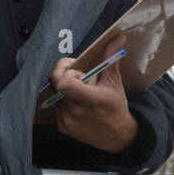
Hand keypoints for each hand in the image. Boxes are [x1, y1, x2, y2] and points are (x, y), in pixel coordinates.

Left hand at [49, 34, 137, 151]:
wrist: (116, 136)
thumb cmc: (115, 107)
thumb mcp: (115, 82)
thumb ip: (111, 59)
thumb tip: (117, 38)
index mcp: (91, 99)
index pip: (64, 83)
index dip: (64, 70)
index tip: (74, 67)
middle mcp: (77, 111)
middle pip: (58, 84)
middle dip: (68, 77)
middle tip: (81, 79)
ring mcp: (68, 120)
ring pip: (56, 95)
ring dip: (66, 90)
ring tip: (81, 94)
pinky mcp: (62, 127)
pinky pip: (56, 106)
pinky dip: (64, 102)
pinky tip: (77, 105)